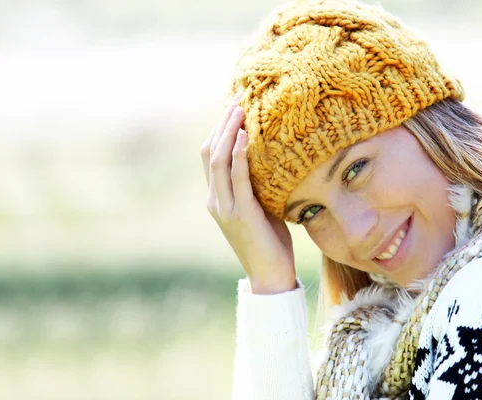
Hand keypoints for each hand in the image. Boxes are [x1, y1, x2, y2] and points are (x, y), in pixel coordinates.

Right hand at [201, 92, 296, 293]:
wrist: (269, 275)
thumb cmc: (269, 241)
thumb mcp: (261, 208)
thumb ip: (257, 186)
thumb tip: (273, 160)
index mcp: (217, 198)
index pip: (210, 155)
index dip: (218, 129)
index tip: (234, 106)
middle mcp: (215, 199)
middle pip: (208, 151)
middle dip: (222, 122)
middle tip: (239, 97)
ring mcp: (224, 207)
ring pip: (217, 160)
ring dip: (227, 131)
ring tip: (241, 108)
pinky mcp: (240, 214)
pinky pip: (236, 178)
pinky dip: (237, 155)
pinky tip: (243, 136)